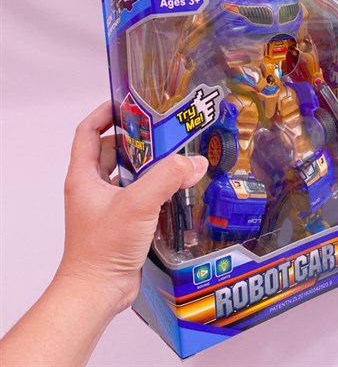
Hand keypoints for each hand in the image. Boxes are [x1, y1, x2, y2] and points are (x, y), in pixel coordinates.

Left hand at [56, 101, 206, 314]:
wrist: (97, 291)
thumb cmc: (103, 248)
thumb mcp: (138, 204)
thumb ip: (168, 178)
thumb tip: (195, 162)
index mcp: (85, 176)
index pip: (88, 132)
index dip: (106, 113)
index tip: (129, 103)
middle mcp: (93, 187)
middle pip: (112, 150)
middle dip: (136, 138)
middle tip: (163, 130)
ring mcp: (106, 205)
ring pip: (127, 173)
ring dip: (148, 163)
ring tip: (174, 155)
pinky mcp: (121, 220)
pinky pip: (138, 193)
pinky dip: (154, 186)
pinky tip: (174, 187)